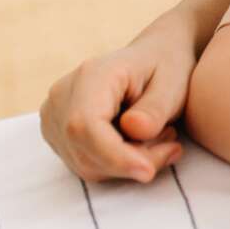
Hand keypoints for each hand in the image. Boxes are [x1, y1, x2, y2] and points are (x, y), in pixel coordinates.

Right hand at [40, 25, 192, 182]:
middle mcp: (62, 96)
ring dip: (127, 164)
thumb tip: (133, 129)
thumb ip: (155, 108)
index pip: (85, 126)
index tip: (148, 172)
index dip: (114, 156)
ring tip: (160, 139)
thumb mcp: (175, 82)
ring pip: (85, 164)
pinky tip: (142, 143)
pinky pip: (85, 164)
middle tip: (171, 147)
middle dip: (130, 162)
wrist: (153, 57)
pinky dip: (117, 163)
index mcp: (91, 76)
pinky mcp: (58, 134)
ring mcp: (54, 116)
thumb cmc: (166, 67)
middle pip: (84, 150)